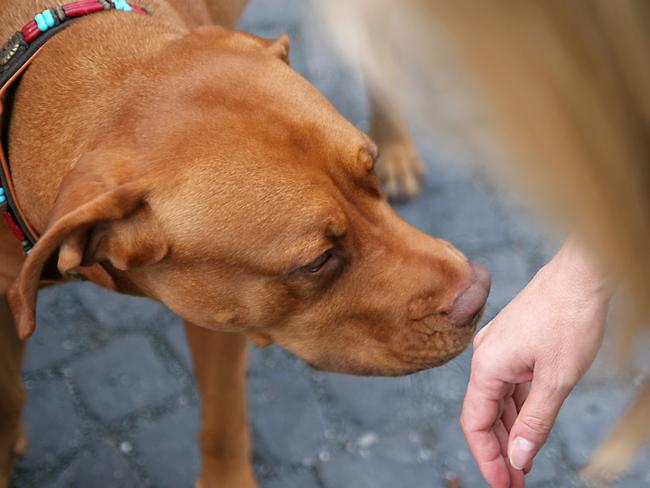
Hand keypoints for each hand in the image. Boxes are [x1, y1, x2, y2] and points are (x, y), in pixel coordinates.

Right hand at [460, 239, 610, 486]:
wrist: (580, 275)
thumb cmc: (569, 319)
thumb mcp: (556, 381)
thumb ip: (534, 423)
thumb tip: (517, 458)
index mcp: (487, 366)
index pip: (476, 422)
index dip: (486, 458)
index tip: (502, 486)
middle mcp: (485, 357)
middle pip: (483, 414)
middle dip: (498, 450)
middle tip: (515, 482)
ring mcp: (497, 348)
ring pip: (497, 400)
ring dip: (509, 431)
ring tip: (522, 463)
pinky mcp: (511, 343)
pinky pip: (508, 384)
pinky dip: (517, 408)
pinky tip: (527, 427)